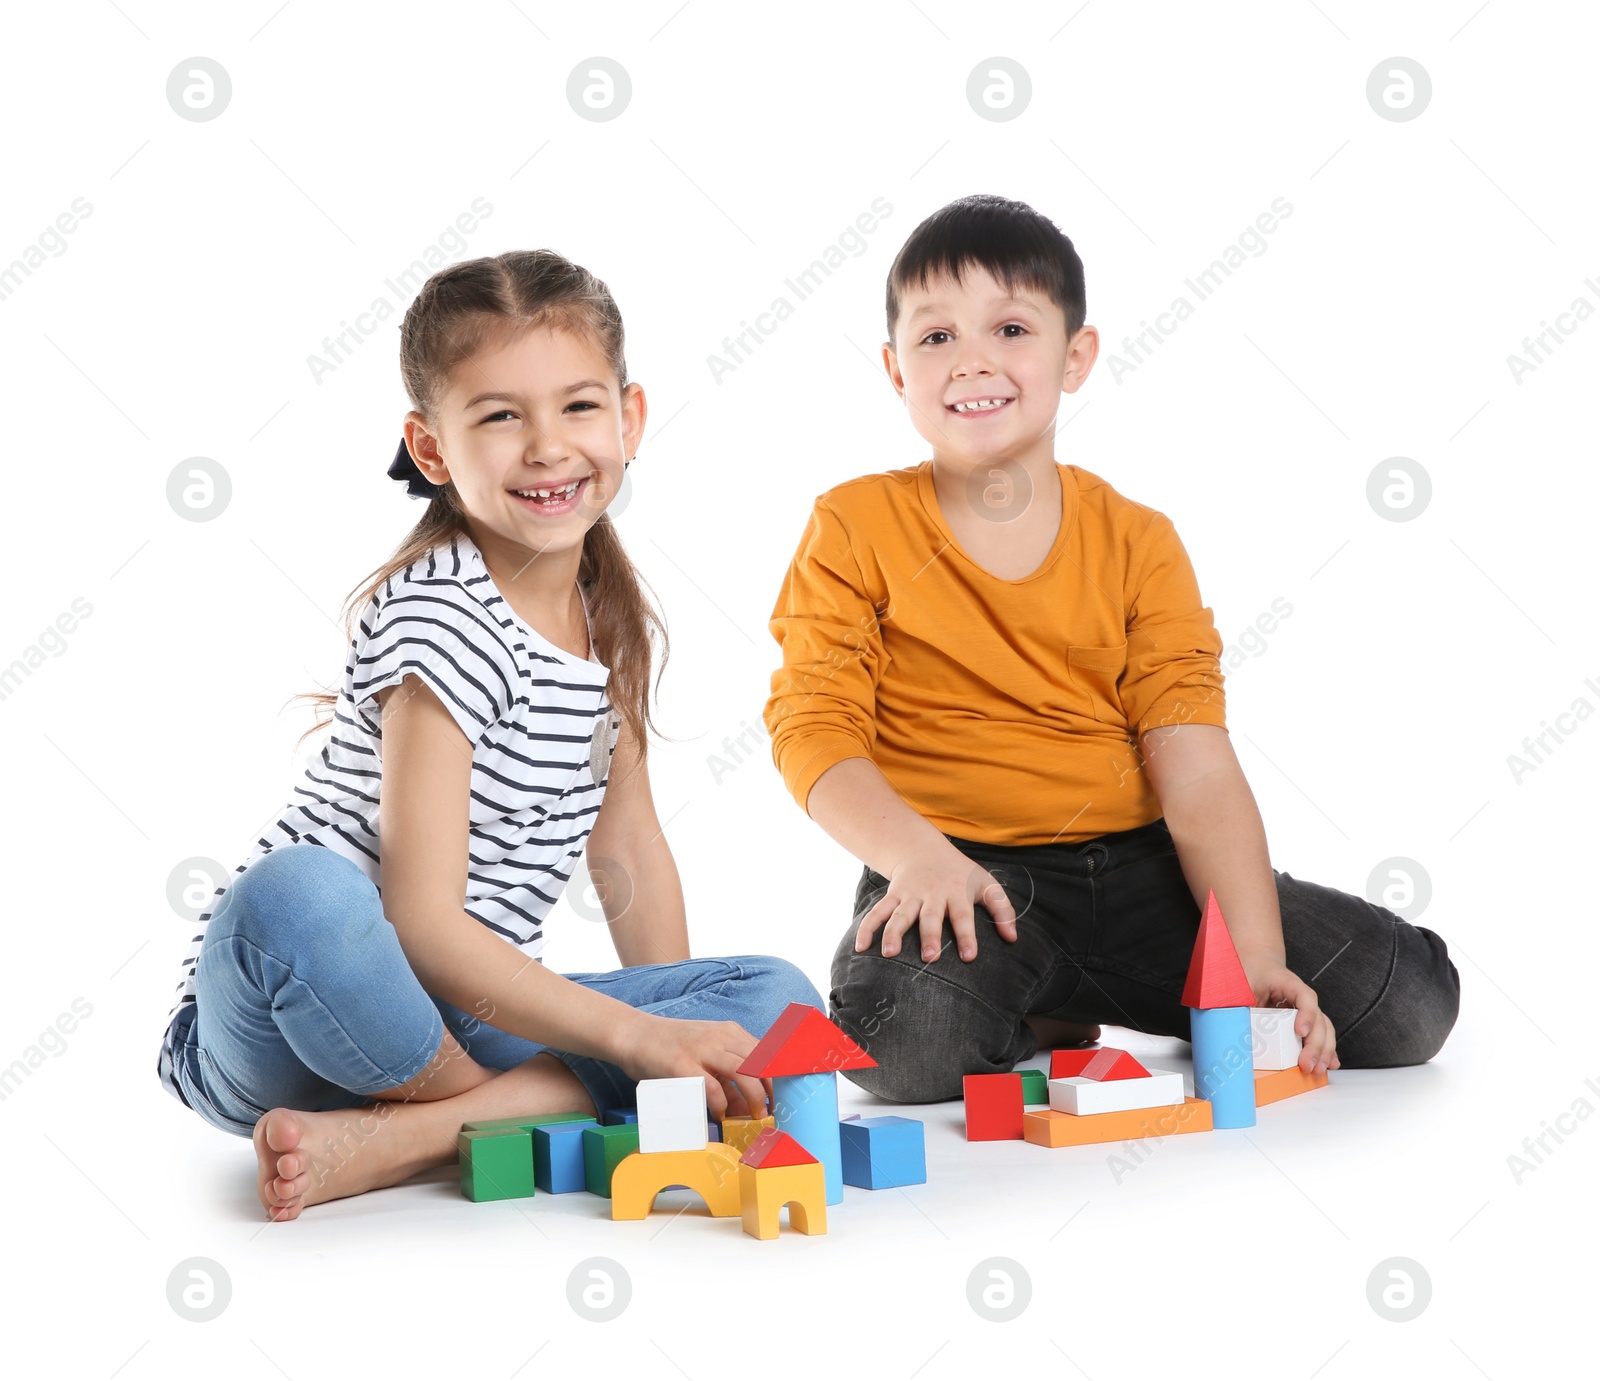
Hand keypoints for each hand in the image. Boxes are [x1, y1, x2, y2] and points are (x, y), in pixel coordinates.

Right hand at [613, 1012, 771, 1120]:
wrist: (634, 1034)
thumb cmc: (671, 1048)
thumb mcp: (706, 1055)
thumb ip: (728, 1077)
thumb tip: (749, 1107)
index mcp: (730, 1033)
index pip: (767, 1053)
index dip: (780, 1076)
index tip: (787, 1097)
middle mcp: (720, 1037)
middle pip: (762, 1061)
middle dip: (774, 1089)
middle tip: (776, 1111)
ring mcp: (702, 1049)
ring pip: (743, 1071)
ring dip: (755, 1097)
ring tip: (756, 1116)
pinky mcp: (683, 1065)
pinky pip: (711, 1087)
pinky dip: (720, 1104)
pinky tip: (719, 1114)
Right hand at [854, 842, 1017, 962]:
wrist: (923, 849)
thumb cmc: (960, 873)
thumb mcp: (986, 884)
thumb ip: (1002, 910)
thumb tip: (1013, 938)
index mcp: (956, 892)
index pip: (962, 916)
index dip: (966, 935)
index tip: (969, 956)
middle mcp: (931, 894)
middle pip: (930, 917)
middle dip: (929, 936)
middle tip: (930, 958)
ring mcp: (909, 895)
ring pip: (899, 915)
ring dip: (893, 933)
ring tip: (890, 954)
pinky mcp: (892, 897)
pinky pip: (877, 913)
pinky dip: (867, 929)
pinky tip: (861, 948)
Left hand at [1240, 951, 1339, 1075]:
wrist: (1258, 964)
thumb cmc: (1250, 972)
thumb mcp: (1241, 985)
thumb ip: (1239, 1003)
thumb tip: (1232, 1032)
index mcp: (1287, 982)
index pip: (1305, 996)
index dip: (1306, 1014)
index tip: (1300, 1032)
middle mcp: (1301, 996)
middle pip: (1318, 1018)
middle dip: (1315, 1044)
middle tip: (1307, 1063)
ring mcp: (1306, 1008)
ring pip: (1324, 1028)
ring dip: (1324, 1051)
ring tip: (1318, 1069)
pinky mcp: (1305, 1018)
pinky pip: (1320, 1033)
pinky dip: (1326, 1050)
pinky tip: (1329, 1064)